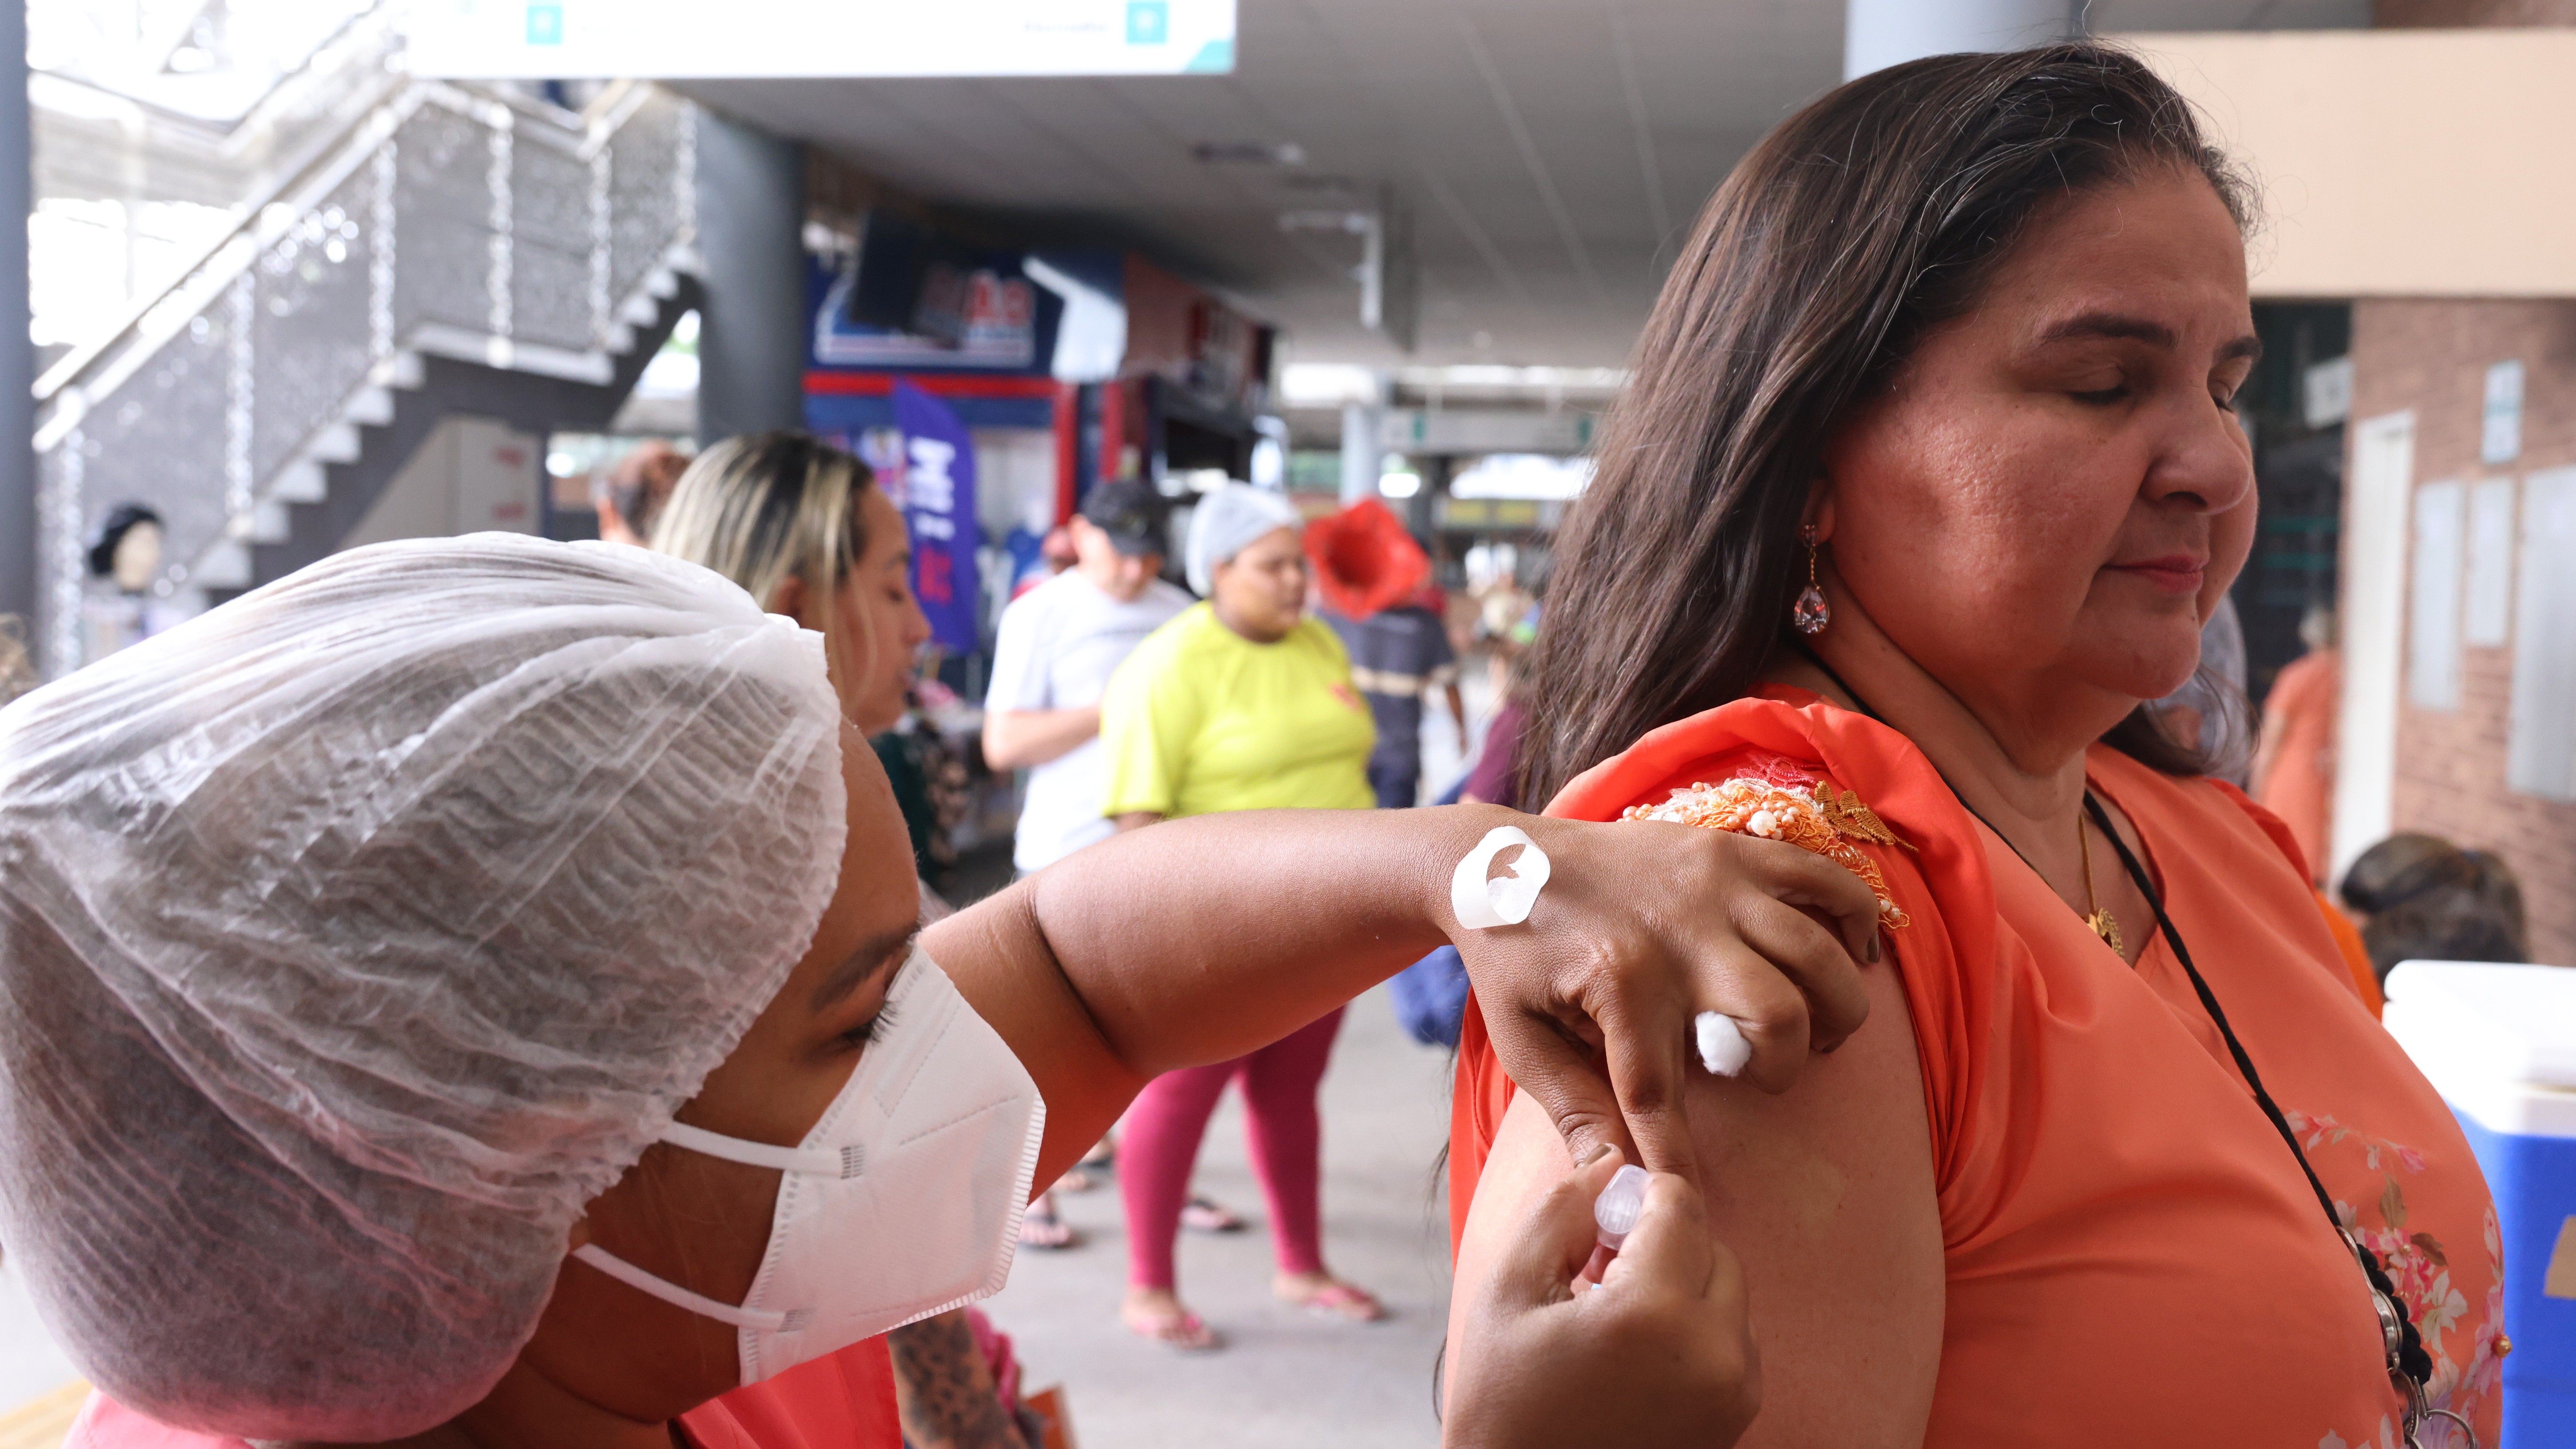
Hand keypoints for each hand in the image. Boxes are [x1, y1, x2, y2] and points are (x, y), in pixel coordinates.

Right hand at [1443, 1147, 1758, 1448]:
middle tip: (1598, 1267)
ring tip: (1613, 1315)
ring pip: (1728, 1296)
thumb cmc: (1503, 1404)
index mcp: (1654, 1315)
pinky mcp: (1736, 1423)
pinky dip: (1694, 1331)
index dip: (1638, 1195)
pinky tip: (1634, 1353)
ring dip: (1682, 1286)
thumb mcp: (1509, 1292)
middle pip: (1713, 1248)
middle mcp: (1715, 1355)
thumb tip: (1611, 1163)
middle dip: (1663, 1243)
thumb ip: (1561, 1212)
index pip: (1680, 1206)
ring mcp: (1733, 1395)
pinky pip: (1733, 1345)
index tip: (1598, 1219)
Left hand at [1449, 810, 1879, 1178]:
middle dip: (1782, 1067)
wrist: (1497, 856)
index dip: (1679, 1158)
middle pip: (1779, 1018)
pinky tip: (1848, 957)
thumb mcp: (1519, 1037)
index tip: (1691, 1200)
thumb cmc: (1510, 952)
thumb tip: (1609, 1181)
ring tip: (1813, 1030)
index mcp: (1620, 983)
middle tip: (1758, 1075)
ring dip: (1831, 1008)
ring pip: (1817, 955)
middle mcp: (1677, 931)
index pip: (1663, 1098)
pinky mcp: (1731, 850)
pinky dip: (1856, 920)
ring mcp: (1713, 882)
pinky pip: (1826, 879)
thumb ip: (1572, 1108)